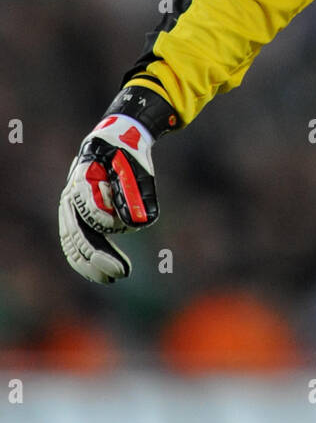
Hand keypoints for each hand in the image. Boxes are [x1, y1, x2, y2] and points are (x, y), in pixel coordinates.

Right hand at [59, 112, 158, 283]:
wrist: (113, 144)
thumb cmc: (126, 154)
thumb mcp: (135, 167)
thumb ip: (134, 192)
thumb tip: (138, 223)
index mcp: (83, 179)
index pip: (91, 210)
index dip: (109, 221)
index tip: (131, 227)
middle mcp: (71, 196)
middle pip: (78, 233)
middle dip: (98, 256)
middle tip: (120, 273)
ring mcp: (71, 209)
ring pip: (73, 243)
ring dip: (90, 264)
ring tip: (111, 279)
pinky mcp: (76, 218)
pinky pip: (75, 244)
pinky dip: (84, 261)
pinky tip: (101, 275)